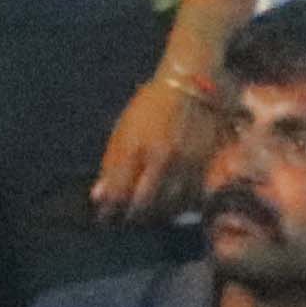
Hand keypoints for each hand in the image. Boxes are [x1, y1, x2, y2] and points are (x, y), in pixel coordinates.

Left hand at [85, 70, 220, 226]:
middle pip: (144, 204)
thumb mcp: (123, 128)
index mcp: (136, 147)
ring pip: (169, 206)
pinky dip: (180, 207)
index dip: (109, 211)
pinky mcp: (207, 166)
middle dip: (131, 217)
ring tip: (148, 216)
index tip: (104, 219)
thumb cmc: (151, 106)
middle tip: (126, 221)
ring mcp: (187, 164)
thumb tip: (98, 197)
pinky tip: (173, 206)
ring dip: (156, 215)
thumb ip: (111, 164)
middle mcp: (162, 159)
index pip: (118, 192)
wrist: (192, 86)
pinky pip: (191, 199)